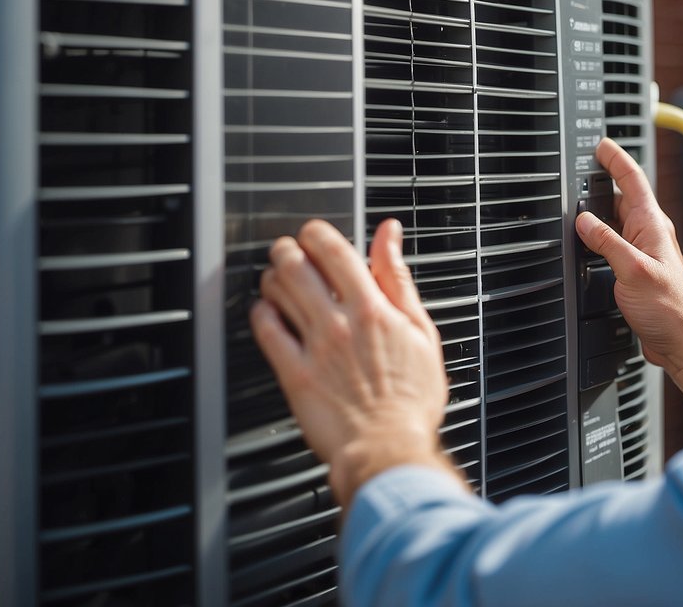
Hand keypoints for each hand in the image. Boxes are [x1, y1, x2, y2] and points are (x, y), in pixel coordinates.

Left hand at [251, 218, 459, 503]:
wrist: (390, 449)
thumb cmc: (411, 399)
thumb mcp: (420, 331)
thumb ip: (399, 278)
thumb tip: (390, 236)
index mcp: (373, 308)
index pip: (334, 250)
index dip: (317, 233)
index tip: (315, 234)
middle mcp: (340, 323)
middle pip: (297, 265)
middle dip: (287, 250)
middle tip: (288, 252)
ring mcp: (315, 348)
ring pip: (278, 292)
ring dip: (272, 277)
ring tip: (277, 280)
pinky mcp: (295, 374)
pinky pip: (267, 332)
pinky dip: (261, 314)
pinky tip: (267, 313)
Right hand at [574, 138, 682, 372]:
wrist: (680, 338)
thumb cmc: (667, 308)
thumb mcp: (631, 270)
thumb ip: (606, 242)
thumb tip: (584, 220)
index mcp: (652, 226)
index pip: (633, 181)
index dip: (616, 159)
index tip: (601, 145)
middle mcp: (650, 234)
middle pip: (624, 197)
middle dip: (604, 183)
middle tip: (583, 172)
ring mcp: (645, 250)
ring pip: (618, 220)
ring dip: (601, 211)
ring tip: (579, 205)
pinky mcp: (639, 266)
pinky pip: (617, 240)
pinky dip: (601, 235)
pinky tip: (590, 242)